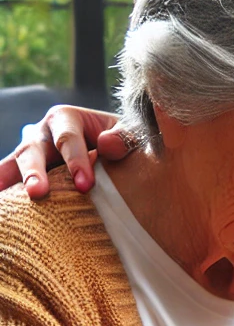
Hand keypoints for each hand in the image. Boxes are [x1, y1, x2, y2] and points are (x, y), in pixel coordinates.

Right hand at [0, 106, 126, 197]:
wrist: (114, 152)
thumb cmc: (121, 142)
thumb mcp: (129, 133)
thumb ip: (124, 137)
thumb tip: (107, 144)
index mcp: (66, 118)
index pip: (67, 139)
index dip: (75, 161)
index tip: (85, 185)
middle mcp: (42, 133)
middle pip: (32, 150)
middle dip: (34, 172)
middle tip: (38, 193)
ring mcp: (30, 153)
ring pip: (15, 164)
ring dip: (9, 180)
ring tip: (4, 200)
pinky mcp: (25, 172)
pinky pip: (11, 180)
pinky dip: (5, 191)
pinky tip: (4, 207)